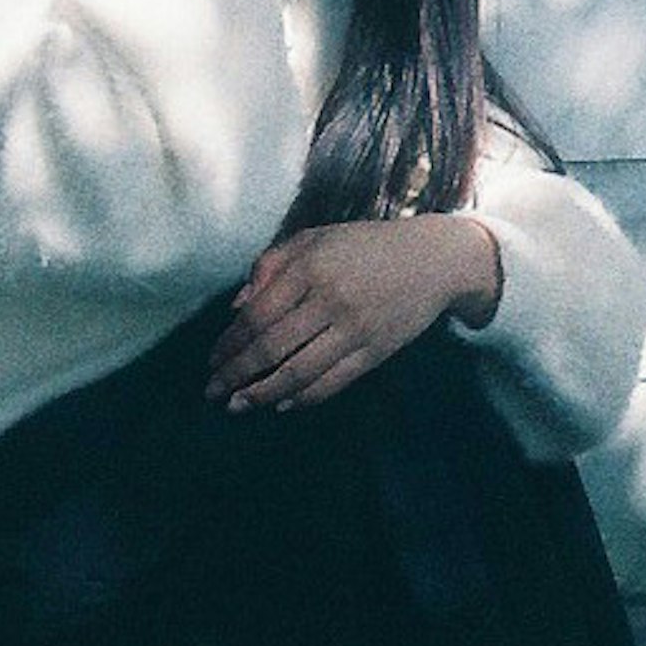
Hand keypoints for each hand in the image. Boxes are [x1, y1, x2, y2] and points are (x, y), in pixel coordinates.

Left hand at [207, 217, 503, 412]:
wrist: (433, 260)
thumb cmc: (365, 246)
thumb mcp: (315, 239)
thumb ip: (272, 265)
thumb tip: (236, 308)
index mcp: (311, 268)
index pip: (257, 314)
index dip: (230, 342)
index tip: (212, 360)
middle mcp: (331, 300)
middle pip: (271, 348)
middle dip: (236, 374)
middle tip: (213, 392)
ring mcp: (355, 330)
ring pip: (299, 372)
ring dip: (262, 394)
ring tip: (238, 406)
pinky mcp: (375, 352)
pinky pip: (332, 383)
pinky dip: (303, 398)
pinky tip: (281, 405)